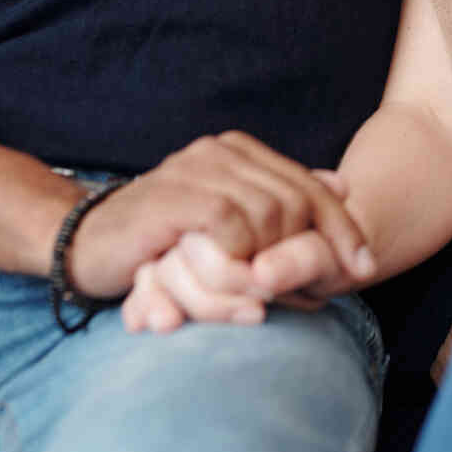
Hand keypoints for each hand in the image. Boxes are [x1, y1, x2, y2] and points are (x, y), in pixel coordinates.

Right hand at [63, 132, 372, 303]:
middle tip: (310, 296)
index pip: (310, 186)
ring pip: (271, 217)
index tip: (365, 269)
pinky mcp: (174, 196)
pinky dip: (242, 261)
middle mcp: (221, 151)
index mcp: (239, 152)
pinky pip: (233, 227)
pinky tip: (237, 285)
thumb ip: (279, 201)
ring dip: (275, 265)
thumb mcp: (227, 222)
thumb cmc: (161, 239)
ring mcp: (196, 169)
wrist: (85, 244)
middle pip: (298, 202)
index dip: (342, 229)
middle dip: (310, 254)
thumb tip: (343, 187)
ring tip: (270, 299)